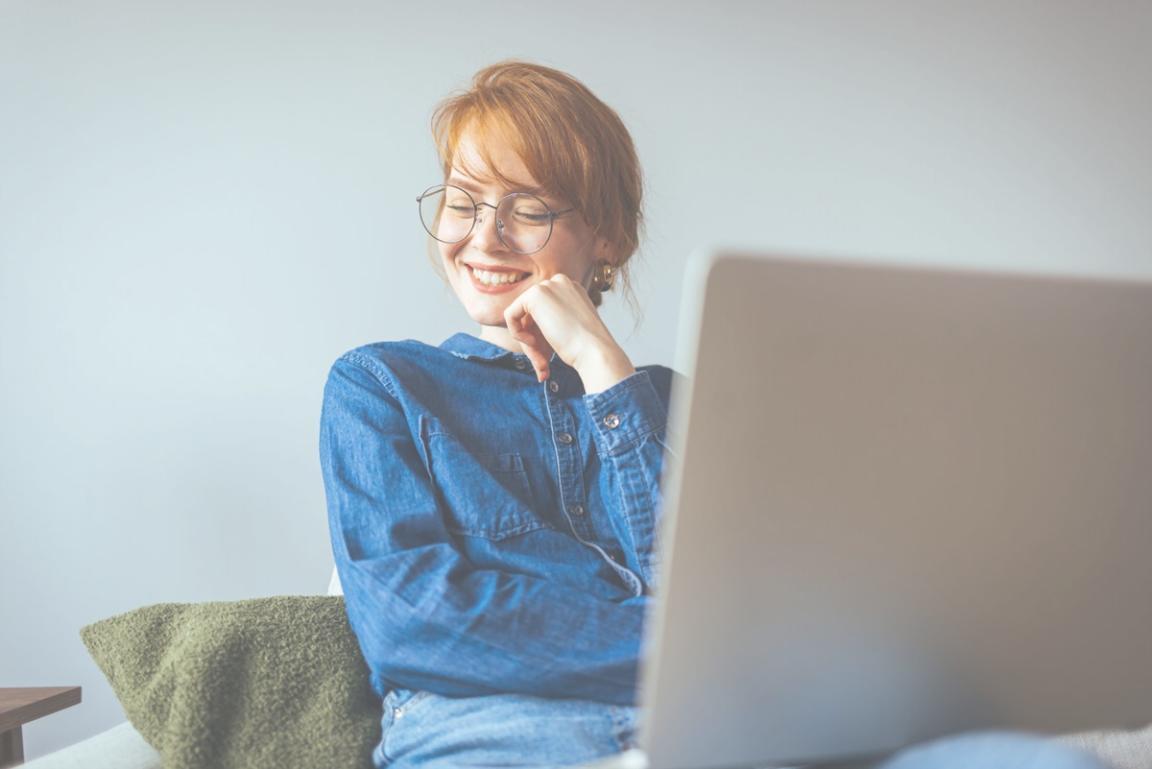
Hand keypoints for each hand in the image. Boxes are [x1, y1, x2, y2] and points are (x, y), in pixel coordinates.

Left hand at [503, 274, 634, 392]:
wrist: (594, 351)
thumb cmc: (585, 348)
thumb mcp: (567, 330)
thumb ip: (550, 324)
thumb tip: (525, 332)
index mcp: (570, 290)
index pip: (542, 311)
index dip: (541, 337)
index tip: (549, 357)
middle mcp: (560, 282)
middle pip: (530, 313)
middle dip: (534, 342)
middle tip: (543, 365)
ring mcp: (548, 285)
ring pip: (521, 317)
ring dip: (528, 344)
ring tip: (542, 362)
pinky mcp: (535, 294)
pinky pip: (510, 315)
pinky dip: (517, 334)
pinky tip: (533, 343)